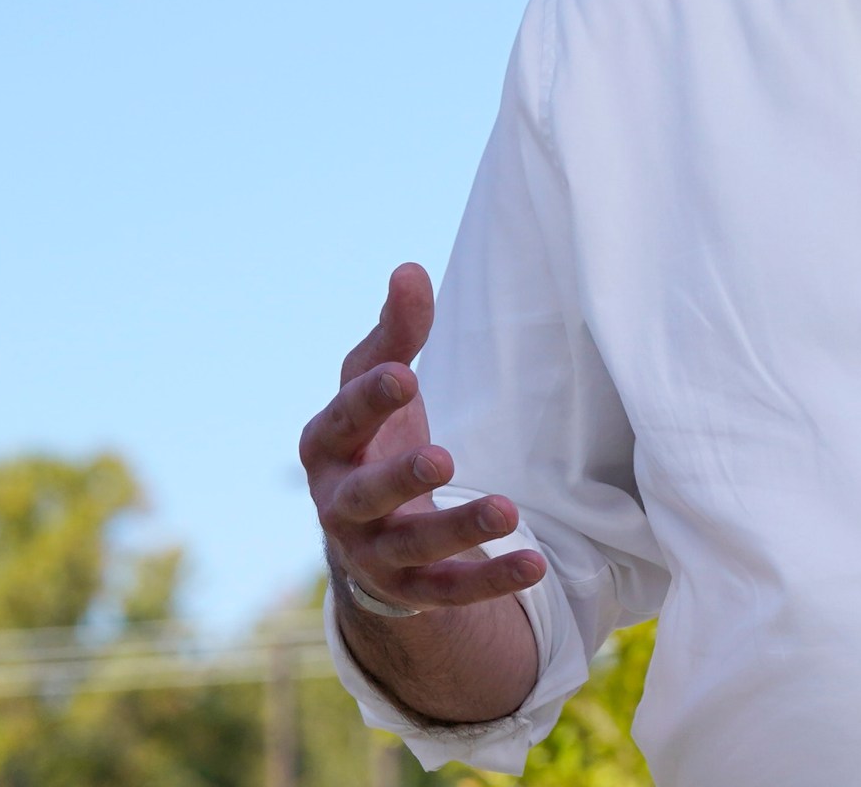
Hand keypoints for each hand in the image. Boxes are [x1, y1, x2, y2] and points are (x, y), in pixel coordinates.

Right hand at [300, 264, 547, 612]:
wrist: (365, 530)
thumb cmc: (374, 435)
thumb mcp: (379, 384)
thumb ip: (397, 333)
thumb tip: (410, 270)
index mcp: (326, 444)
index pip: (342, 420)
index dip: (369, 400)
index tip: (404, 374)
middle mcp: (339, 502)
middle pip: (364, 493)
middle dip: (398, 478)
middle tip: (441, 459)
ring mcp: (372, 551)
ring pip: (411, 546)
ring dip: (457, 530)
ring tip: (508, 511)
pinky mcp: (409, 590)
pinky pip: (448, 589)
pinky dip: (489, 580)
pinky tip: (534, 564)